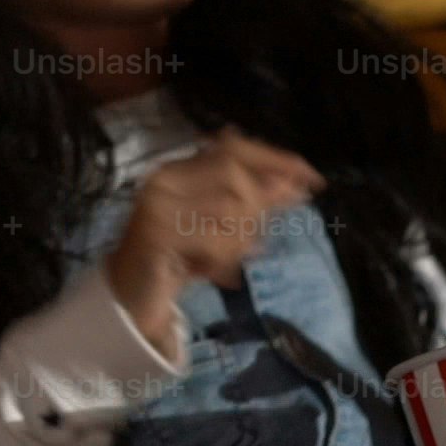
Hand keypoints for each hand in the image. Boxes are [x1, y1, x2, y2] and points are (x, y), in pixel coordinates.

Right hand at [107, 130, 319, 350]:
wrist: (132, 298)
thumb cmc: (180, 259)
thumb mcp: (223, 227)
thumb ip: (254, 203)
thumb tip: (295, 183)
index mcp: (178, 169)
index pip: (233, 147)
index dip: (276, 159)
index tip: (312, 179)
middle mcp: (163, 179)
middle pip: (233, 173)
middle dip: (257, 207)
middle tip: (256, 244)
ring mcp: (156, 205)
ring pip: (227, 207)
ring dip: (239, 242)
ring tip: (225, 263)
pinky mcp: (155, 235)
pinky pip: (212, 239)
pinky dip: (222, 259)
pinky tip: (212, 274)